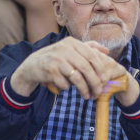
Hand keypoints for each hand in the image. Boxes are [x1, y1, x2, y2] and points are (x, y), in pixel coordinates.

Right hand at [8, 37, 131, 101]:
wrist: (32, 65)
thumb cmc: (56, 59)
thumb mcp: (70, 49)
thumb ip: (88, 48)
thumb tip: (107, 52)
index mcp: (72, 42)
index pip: (91, 55)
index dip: (100, 69)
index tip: (105, 80)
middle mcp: (64, 48)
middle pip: (86, 68)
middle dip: (94, 82)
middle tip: (98, 92)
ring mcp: (56, 59)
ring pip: (77, 77)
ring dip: (84, 89)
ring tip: (87, 96)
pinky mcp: (50, 70)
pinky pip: (65, 84)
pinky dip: (67, 88)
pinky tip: (64, 87)